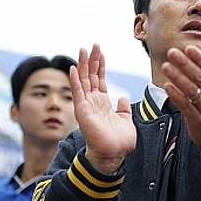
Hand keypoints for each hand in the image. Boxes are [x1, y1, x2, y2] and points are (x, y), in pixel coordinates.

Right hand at [72, 44, 134, 174]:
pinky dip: (75, 80)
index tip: (100, 51)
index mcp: (103, 103)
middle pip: (91, 76)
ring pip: (84, 80)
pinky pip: (78, 92)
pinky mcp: (82, 111)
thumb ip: (123, 109)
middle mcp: (93, 102)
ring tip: (83, 49)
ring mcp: (86, 105)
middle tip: (93, 45)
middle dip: (92, 60)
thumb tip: (123, 99)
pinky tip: (74, 68)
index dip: (100, 65)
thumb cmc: (119, 142)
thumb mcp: (126, 121)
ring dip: (83, 64)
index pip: (100, 80)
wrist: (113, 155)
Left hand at [161, 42, 200, 155]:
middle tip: (172, 52)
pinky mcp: (198, 120)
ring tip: (166, 66)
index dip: (200, 58)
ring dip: (178, 77)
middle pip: (200, 77)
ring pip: (191, 91)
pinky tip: (167, 86)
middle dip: (185, 64)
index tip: (188, 48)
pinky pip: (185, 106)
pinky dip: (176, 95)